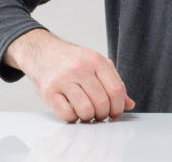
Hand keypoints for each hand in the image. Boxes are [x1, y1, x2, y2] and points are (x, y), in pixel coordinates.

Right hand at [4, 29, 135, 122]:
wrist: (42, 51)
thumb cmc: (72, 60)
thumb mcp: (96, 63)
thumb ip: (114, 82)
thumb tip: (129, 104)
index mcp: (96, 60)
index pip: (116, 90)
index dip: (119, 107)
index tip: (115, 113)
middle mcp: (81, 68)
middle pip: (102, 102)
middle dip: (104, 115)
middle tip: (100, 115)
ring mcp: (64, 80)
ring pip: (86, 110)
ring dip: (89, 118)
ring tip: (86, 113)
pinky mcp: (49, 91)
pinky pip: (67, 115)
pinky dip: (73, 118)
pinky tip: (72, 111)